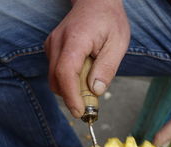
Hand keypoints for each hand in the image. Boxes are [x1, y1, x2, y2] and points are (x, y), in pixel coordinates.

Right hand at [44, 0, 129, 117]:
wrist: (96, 2)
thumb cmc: (109, 20)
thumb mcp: (118, 43)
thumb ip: (107, 67)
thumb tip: (96, 90)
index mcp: (76, 39)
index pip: (65, 72)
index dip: (71, 96)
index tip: (80, 112)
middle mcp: (58, 42)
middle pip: (56, 80)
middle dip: (72, 97)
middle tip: (91, 104)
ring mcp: (52, 45)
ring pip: (55, 78)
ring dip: (71, 89)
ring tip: (91, 82)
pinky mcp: (52, 49)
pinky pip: (56, 72)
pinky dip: (69, 80)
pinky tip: (84, 73)